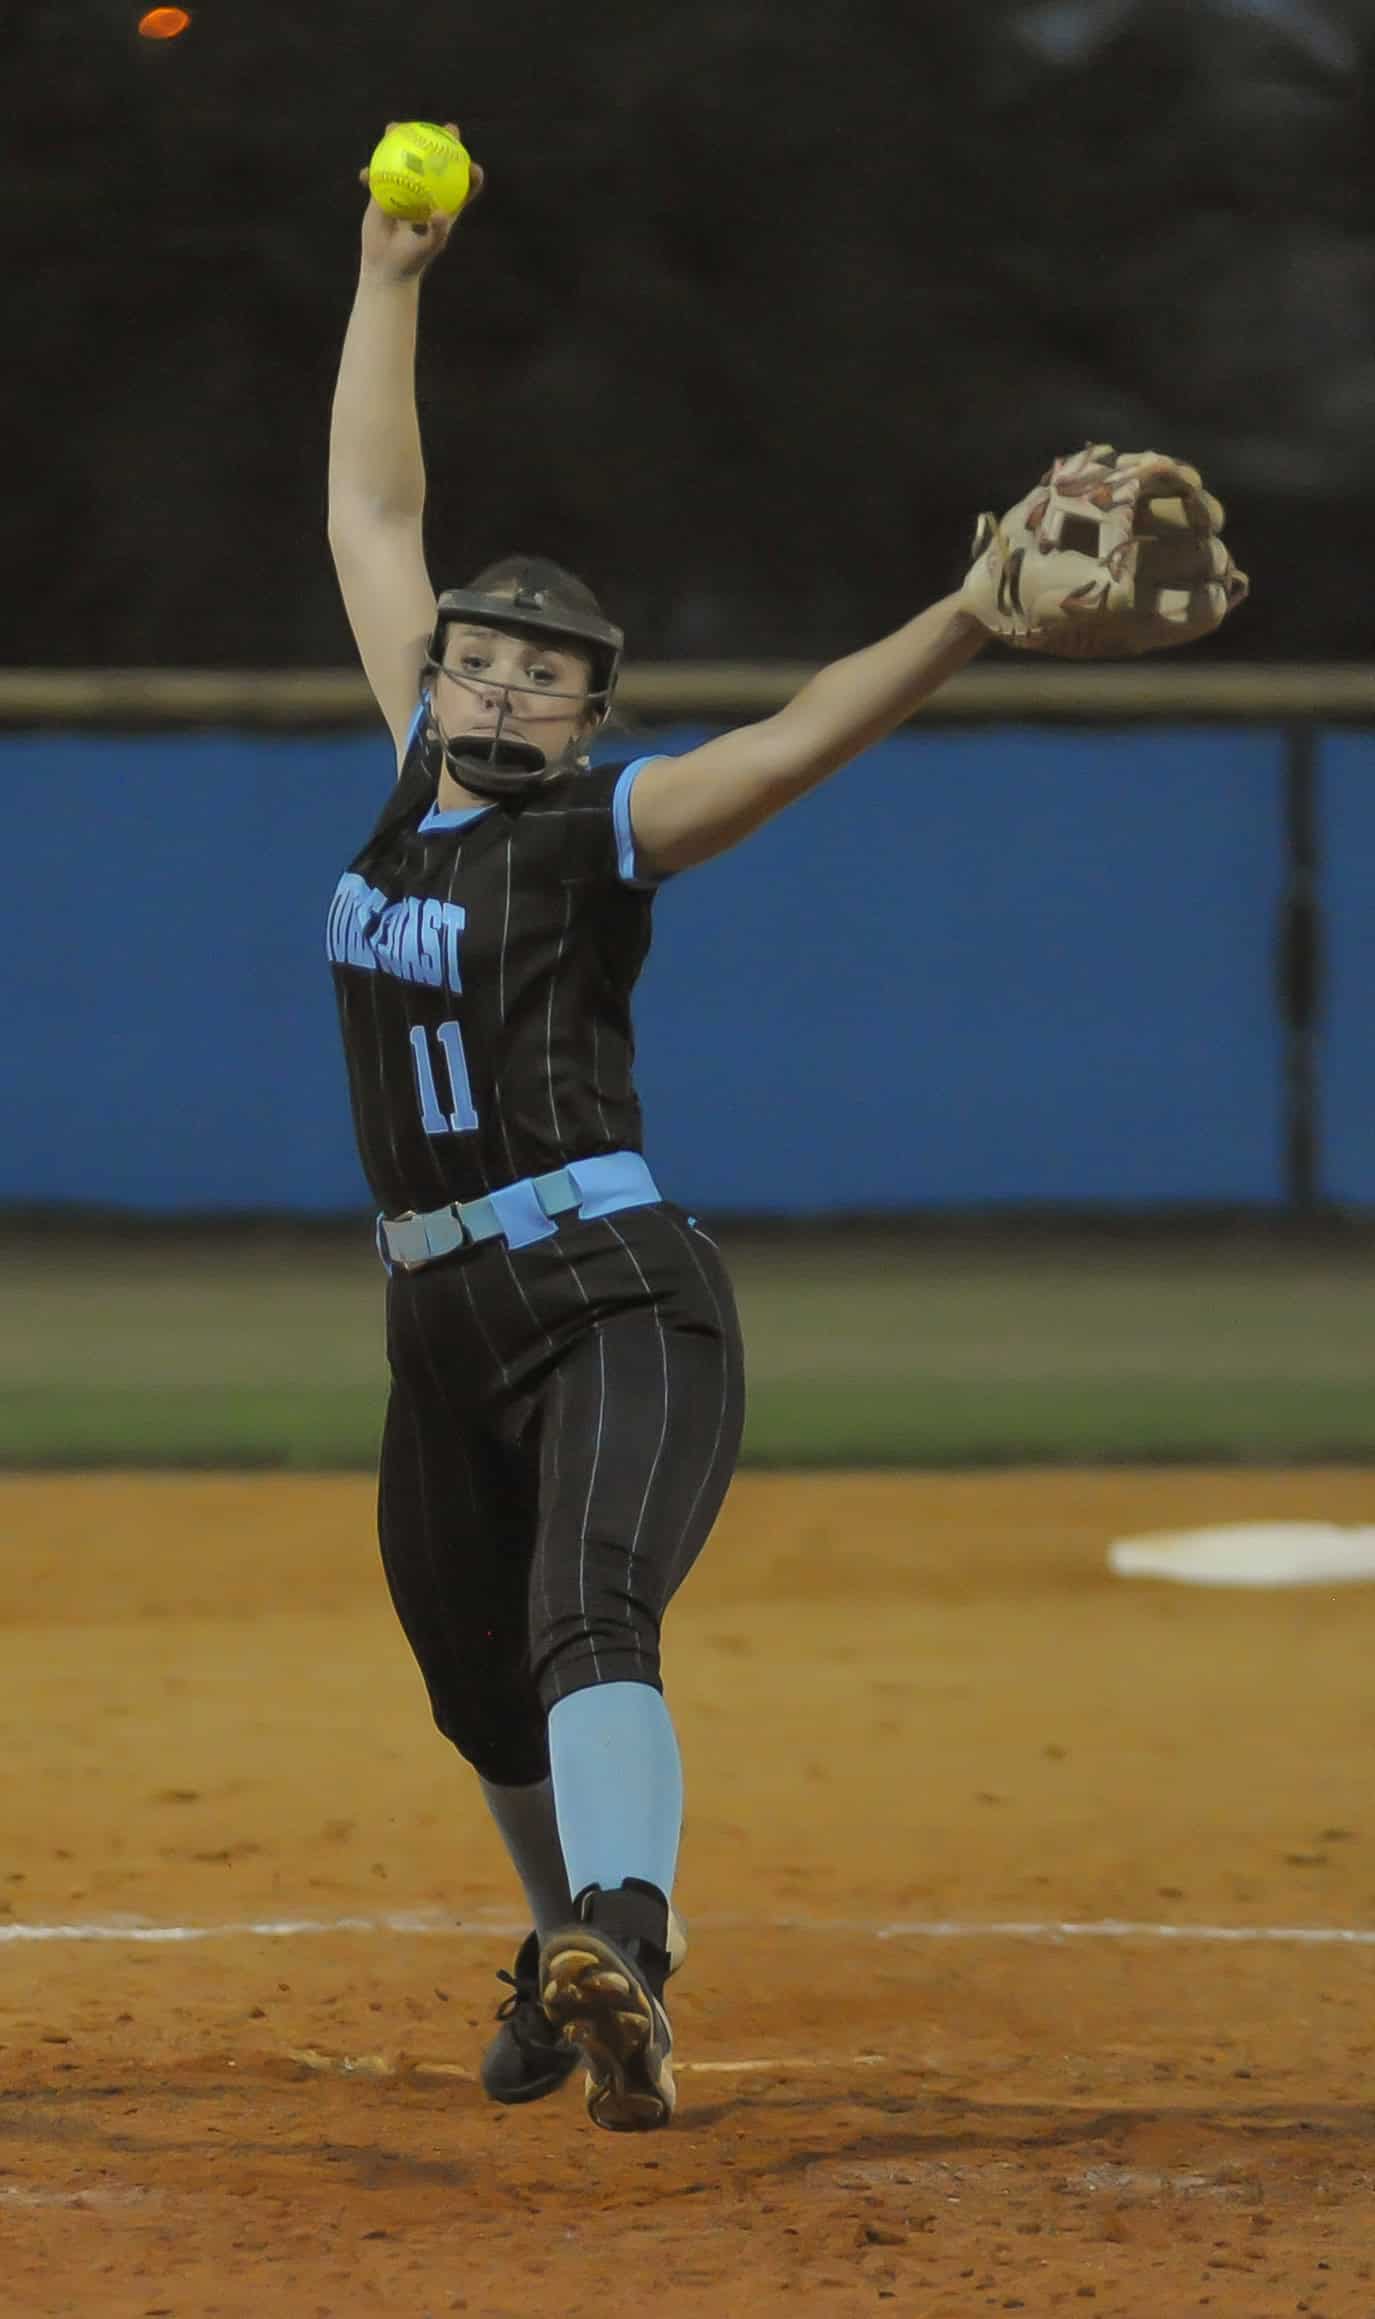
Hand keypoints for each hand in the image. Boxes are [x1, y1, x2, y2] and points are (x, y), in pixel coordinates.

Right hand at [357, 121, 484, 282]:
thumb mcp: (428, 247)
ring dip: (400, 140)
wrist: (387, 267)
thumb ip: (437, 230)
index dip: (471, 174)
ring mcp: (406, 189)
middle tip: (447, 128)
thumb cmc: (412, 261)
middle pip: (438, 162)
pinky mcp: (384, 192)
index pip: (464, 186)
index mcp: (444, 206)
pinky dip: (370, 174)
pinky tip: (365, 175)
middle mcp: (427, 193)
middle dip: (444, 141)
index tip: (472, 165)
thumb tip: (440, 213)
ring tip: (393, 128)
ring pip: (405, 159)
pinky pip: (378, 175)